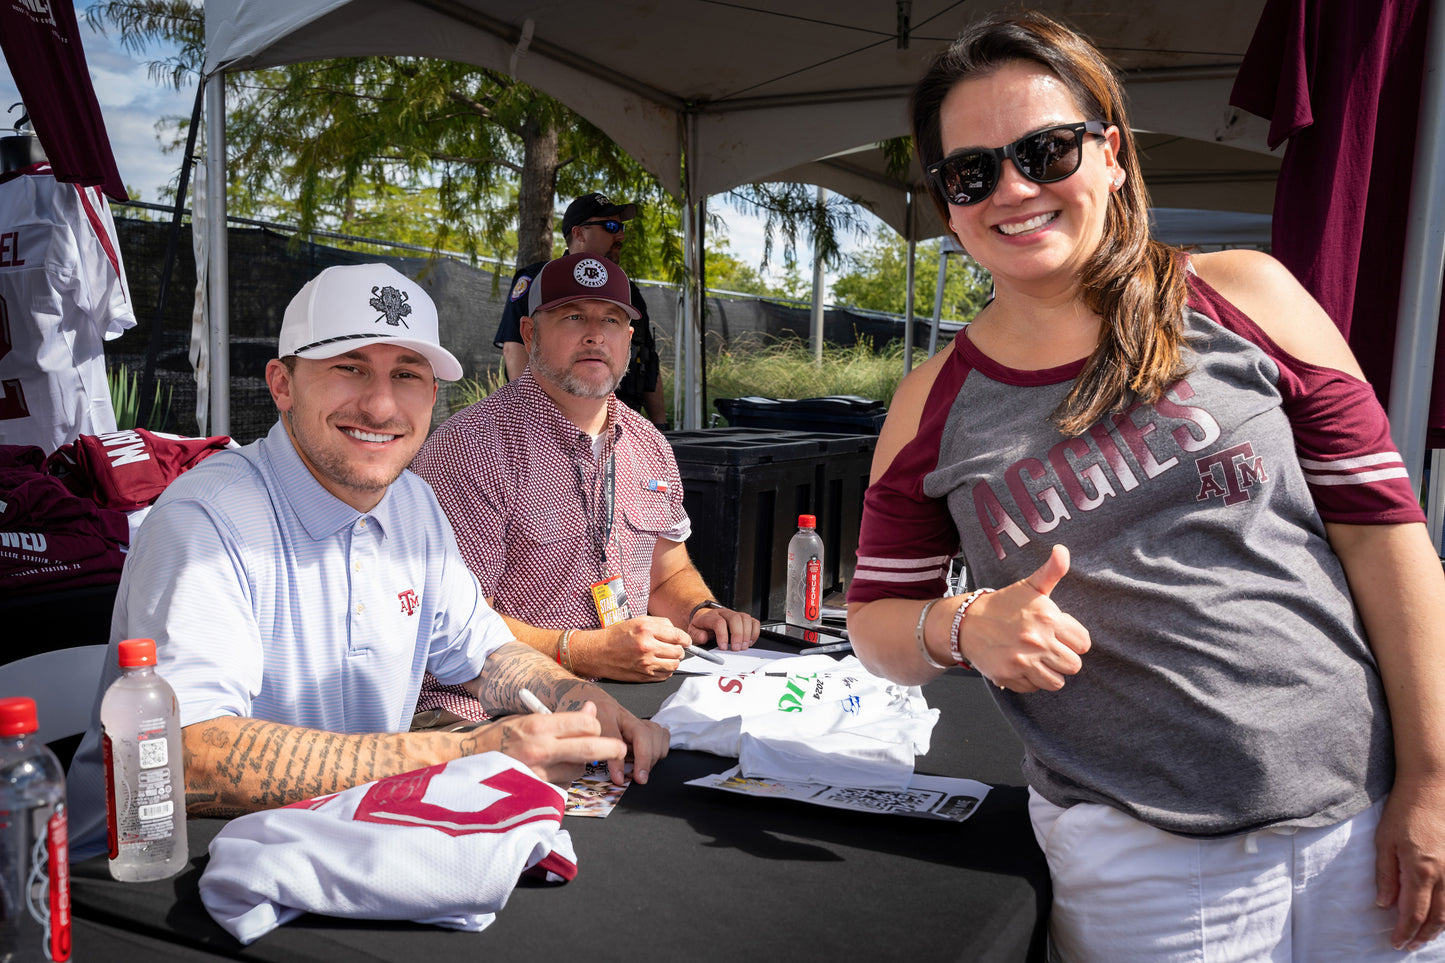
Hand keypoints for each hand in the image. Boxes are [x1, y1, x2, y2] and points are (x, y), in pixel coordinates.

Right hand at [468, 702, 626, 786]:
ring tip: (567, 759)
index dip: (595, 725)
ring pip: (578, 770)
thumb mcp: (524, 719)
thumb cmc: (495, 739)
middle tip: (620, 749)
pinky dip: (563, 781)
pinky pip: (562, 787)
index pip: (584, 724)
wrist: (463, 764)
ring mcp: (538, 776)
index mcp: (538, 727)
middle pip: (590, 748)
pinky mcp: (536, 795)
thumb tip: (590, 711)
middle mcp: (540, 751)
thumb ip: (558, 718)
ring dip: (580, 765)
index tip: (597, 728)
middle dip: (611, 748)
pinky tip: (553, 774)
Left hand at [561, 687, 669, 786]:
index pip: (613, 738)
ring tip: (642, 770)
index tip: (619, 779)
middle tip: (639, 778)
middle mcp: (621, 713)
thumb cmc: (573, 713)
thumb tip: (582, 765)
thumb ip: (577, 744)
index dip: (618, 762)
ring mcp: (633, 717)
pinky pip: (660, 732)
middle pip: (643, 733)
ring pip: (655, 732)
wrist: (579, 693)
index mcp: (602, 713)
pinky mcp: (640, 722)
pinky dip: (660, 748)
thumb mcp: (569, 729)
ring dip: (653, 754)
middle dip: (645, 759)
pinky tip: (649, 758)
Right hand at [580, 616, 693, 681]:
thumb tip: (678, 633)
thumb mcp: (638, 621)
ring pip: (674, 665)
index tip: (686, 641)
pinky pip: (665, 675)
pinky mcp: (643, 676)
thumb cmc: (617, 635)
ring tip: (667, 656)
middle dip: (680, 649)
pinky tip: (659, 664)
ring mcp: (646, 664)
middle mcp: (647, 647)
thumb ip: (660, 624)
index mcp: (647, 630)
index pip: (678, 636)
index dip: (686, 639)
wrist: (598, 652)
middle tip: (674, 648)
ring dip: (674, 661)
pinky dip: (666, 670)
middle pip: (678, 652)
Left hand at [688, 604, 759, 650]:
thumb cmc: (702, 626)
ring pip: (746, 618)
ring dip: (747, 634)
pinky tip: (749, 641)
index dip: (722, 635)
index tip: (723, 647)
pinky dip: (754, 632)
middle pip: (735, 619)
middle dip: (738, 635)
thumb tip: (703, 638)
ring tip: (743, 646)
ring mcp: (735, 614)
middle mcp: (724, 613)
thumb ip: (697, 635)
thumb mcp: (694, 631)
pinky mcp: (743, 618)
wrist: (706, 616)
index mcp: (711, 616)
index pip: (719, 622)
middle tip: (736, 648)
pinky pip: (754, 622)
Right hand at [956, 544, 1090, 691]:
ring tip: (1037, 660)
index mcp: (1047, 618)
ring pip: (1056, 682)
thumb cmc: (1002, 605)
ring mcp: (1022, 661)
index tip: (1060, 636)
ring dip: (1049, 673)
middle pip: (1073, 665)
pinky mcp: (1009, 676)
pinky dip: (1030, 681)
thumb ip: (1052, 571)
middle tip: (1049, 650)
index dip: (1074, 640)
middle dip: (1063, 659)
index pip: (1083, 643)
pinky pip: (1033, 688)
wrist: (966, 622)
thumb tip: (1063, 551)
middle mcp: (1037, 641)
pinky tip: (1021, 666)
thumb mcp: (1029, 587)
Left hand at [1375, 776, 1444, 949]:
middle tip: (1410, 945)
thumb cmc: (1404, 811)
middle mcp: (1444, 875)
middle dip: (1422, 935)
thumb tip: (1383, 903)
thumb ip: (1385, 875)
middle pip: (1437, 918)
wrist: (1432, 787)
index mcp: (1420, 870)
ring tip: (1424, 936)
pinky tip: (1442, 914)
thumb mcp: (1384, 841)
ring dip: (1439, 927)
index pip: (1413, 913)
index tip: (1396, 943)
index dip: (1405, 932)